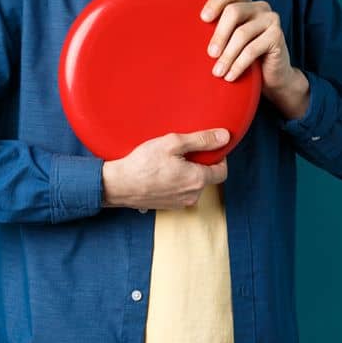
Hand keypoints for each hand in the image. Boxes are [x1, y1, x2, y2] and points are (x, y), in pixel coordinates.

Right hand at [102, 129, 229, 209]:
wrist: (117, 185)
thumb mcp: (173, 143)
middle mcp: (192, 196)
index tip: (207, 149)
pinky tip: (162, 173)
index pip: (222, 171)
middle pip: (207, 178)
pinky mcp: (168, 207)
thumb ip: (201, 140)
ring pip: (193, 185)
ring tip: (170, 163)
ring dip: (187, 174)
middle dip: (200, 164)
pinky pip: (180, 192)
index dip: (218, 158)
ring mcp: (179, 204)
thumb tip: (225, 136)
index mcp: (197, 180)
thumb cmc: (142, 164)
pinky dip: (176, 183)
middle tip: (183, 153)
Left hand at [201, 0, 309, 118]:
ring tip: (218, 72)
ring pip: (242, 34)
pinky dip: (238, 64)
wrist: (274, 76)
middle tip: (210, 54)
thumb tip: (188, 34)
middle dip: (219, 34)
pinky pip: (252, 49)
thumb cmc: (248, 57)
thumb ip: (219, 31)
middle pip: (234, 12)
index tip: (203, 19)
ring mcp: (271, 20)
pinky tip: (230, 76)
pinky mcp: (277, 36)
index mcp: (246, 4)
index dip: (215, 2)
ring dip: (227, 55)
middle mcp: (260, 7)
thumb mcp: (231, 40)